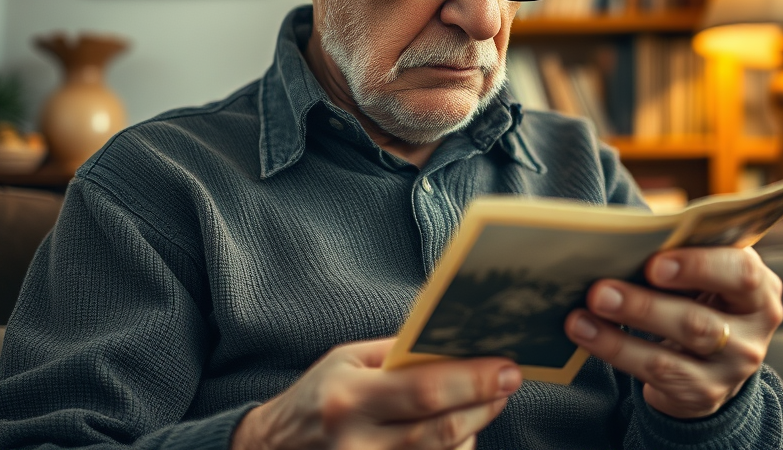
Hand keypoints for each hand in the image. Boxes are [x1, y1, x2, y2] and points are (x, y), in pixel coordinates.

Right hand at [231, 337, 521, 449]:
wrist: (274, 448)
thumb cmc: (316, 395)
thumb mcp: (347, 360)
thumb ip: (397, 354)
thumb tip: (454, 343)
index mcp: (349, 400)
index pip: (425, 390)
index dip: (473, 381)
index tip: (507, 368)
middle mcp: (357, 444)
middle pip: (441, 431)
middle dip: (484, 405)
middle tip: (509, 382)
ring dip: (473, 430)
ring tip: (485, 404)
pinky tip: (460, 431)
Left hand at [564, 246, 782, 419]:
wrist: (714, 352)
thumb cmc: (700, 291)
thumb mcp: (706, 269)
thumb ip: (682, 253)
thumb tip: (624, 238)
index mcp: (759, 288)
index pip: (741, 274)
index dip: (698, 267)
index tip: (653, 263)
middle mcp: (753, 332)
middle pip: (699, 322)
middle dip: (644, 306)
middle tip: (599, 291)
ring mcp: (730, 369)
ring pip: (672, 356)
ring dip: (619, 337)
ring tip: (580, 316)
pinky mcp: (703, 394)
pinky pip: (655, 375)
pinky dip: (615, 351)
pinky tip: (585, 334)